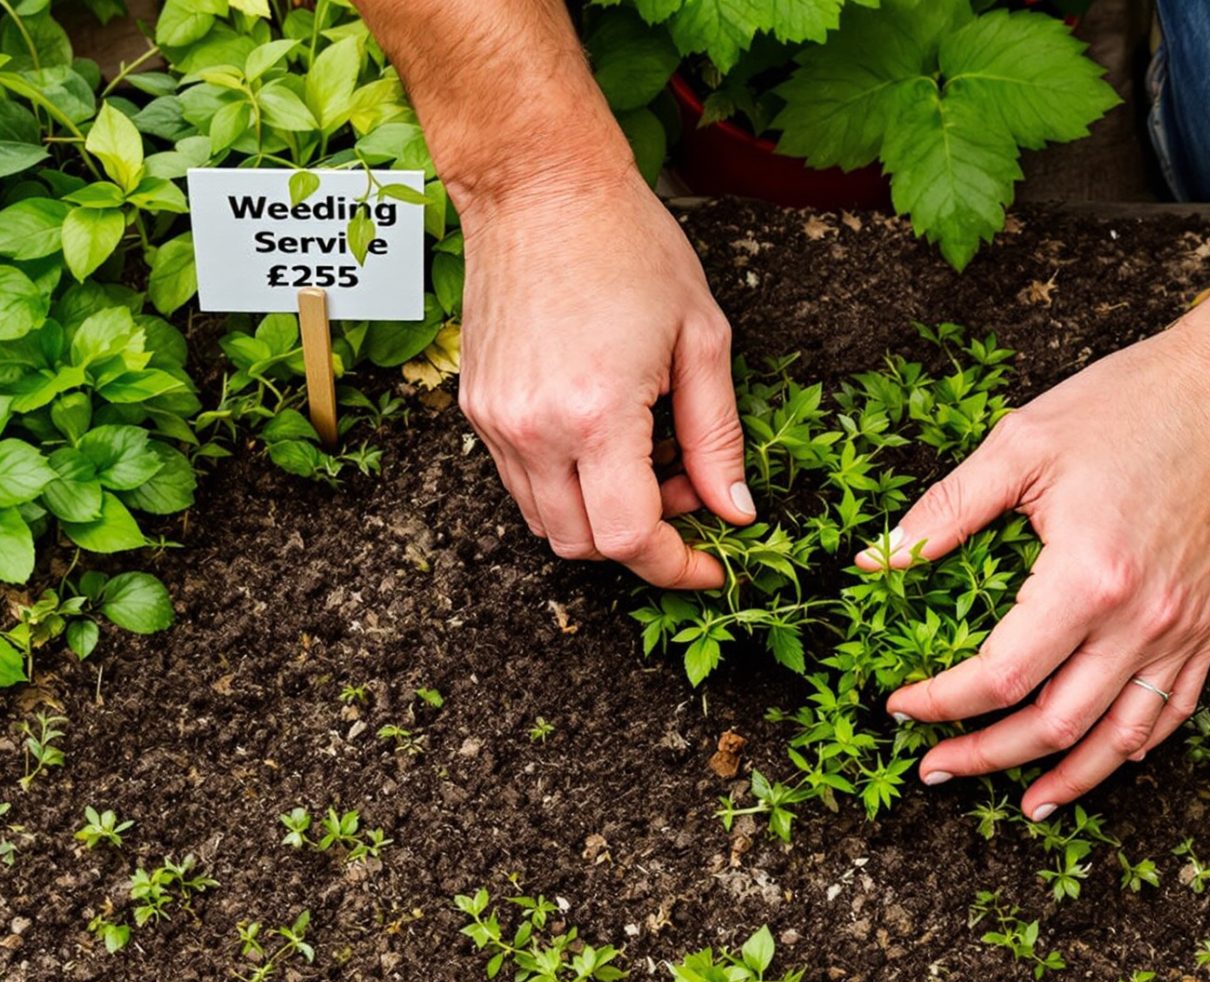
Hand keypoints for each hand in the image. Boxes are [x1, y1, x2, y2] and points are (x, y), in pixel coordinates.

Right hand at [454, 169, 752, 588]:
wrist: (538, 186)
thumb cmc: (628, 245)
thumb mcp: (700, 338)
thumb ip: (717, 437)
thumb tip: (734, 510)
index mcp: (595, 414)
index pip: (629, 539)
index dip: (675, 567)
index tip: (709, 564)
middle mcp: (533, 430)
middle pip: (585, 545)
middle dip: (643, 539)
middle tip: (684, 485)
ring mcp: (495, 421)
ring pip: (548, 522)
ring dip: (602, 515)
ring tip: (644, 453)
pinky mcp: (476, 407)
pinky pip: (521, 482)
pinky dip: (566, 484)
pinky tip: (601, 433)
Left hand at [860, 322, 1209, 818]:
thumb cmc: (1132, 404)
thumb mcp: (1022, 443)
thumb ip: (945, 510)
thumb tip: (875, 560)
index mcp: (1087, 577)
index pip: (1000, 677)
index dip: (941, 703)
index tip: (900, 704)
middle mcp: (1139, 619)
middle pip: (1052, 725)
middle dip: (984, 757)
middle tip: (934, 767)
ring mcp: (1181, 630)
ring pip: (1117, 738)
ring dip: (1064, 778)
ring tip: (1019, 803)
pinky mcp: (1209, 626)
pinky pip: (1170, 712)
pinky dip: (1130, 748)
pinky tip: (1098, 762)